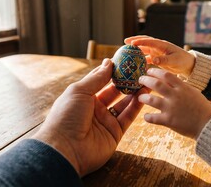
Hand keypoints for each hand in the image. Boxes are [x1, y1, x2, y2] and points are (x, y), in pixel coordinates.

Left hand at [33, 58, 148, 176]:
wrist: (65, 149)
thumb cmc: (66, 116)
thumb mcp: (79, 91)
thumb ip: (96, 78)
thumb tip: (108, 62)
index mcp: (83, 96)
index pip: (100, 80)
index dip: (112, 70)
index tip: (125, 61)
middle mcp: (95, 108)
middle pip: (114, 91)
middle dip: (126, 81)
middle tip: (139, 70)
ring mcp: (105, 121)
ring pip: (124, 104)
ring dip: (134, 93)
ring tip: (146, 81)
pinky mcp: (115, 133)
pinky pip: (128, 117)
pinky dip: (136, 107)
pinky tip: (144, 95)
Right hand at [124, 35, 194, 76]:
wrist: (188, 65)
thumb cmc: (183, 61)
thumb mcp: (174, 60)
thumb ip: (164, 60)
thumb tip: (153, 59)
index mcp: (163, 45)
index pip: (149, 41)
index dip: (140, 41)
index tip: (131, 43)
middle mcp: (158, 47)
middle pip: (145, 42)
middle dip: (135, 41)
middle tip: (125, 41)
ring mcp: (157, 52)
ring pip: (144, 49)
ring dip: (136, 50)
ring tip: (126, 51)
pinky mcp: (157, 58)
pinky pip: (146, 58)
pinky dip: (140, 59)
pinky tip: (134, 62)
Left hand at [138, 68, 210, 138]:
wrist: (208, 124)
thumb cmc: (201, 107)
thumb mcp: (193, 92)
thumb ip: (181, 86)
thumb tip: (169, 80)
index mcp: (182, 88)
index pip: (165, 75)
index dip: (155, 71)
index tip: (149, 71)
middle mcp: (175, 96)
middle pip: (156, 84)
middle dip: (146, 80)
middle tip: (140, 80)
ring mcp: (171, 108)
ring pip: (151, 100)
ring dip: (143, 98)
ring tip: (140, 97)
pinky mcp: (169, 121)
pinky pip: (153, 118)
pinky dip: (147, 117)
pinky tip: (146, 116)